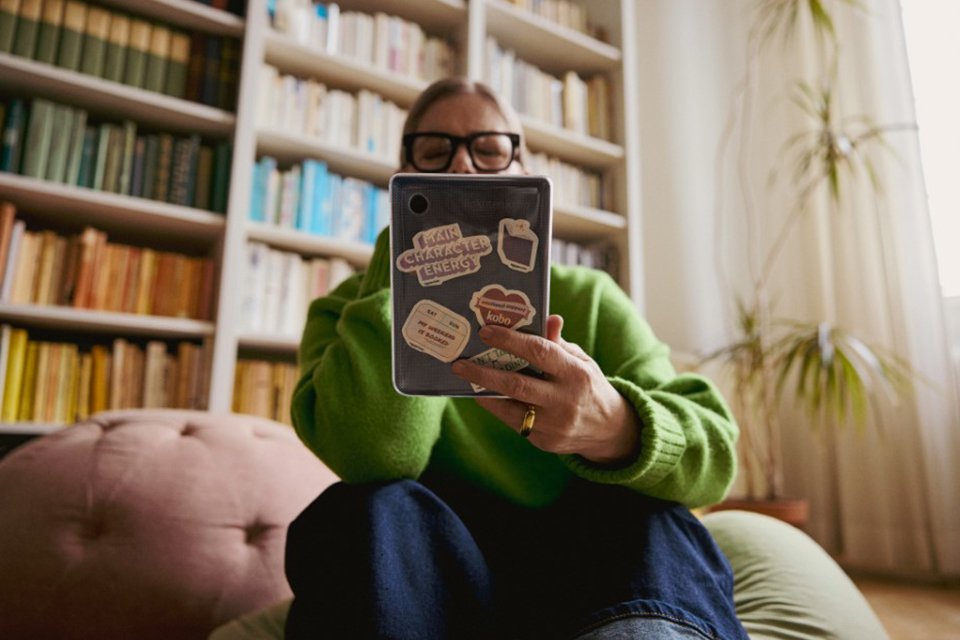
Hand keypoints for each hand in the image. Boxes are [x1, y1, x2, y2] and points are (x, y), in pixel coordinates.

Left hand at [451, 315, 640, 464]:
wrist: (609, 430)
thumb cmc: (588, 385)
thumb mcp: (581, 361)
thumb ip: (559, 343)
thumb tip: (548, 317)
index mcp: (576, 373)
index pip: (540, 352)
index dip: (511, 340)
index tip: (486, 332)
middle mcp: (565, 400)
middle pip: (517, 385)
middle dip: (484, 373)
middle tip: (459, 363)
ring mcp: (554, 425)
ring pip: (510, 408)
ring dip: (484, 393)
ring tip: (465, 378)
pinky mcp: (545, 442)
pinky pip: (514, 423)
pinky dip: (497, 408)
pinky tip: (484, 395)